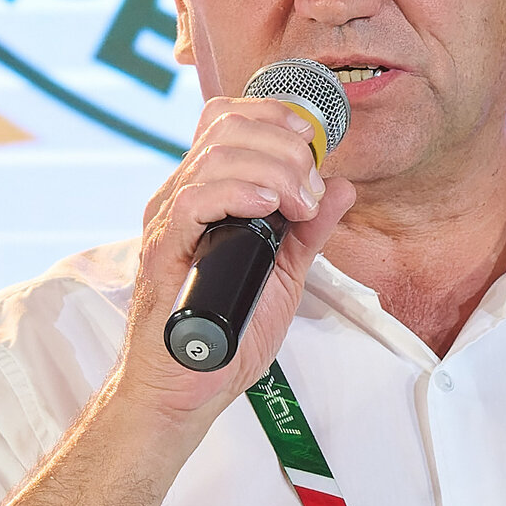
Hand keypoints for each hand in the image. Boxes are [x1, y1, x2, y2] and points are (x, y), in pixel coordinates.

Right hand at [108, 96, 357, 433]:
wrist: (186, 390)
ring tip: (300, 203)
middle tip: (311, 190)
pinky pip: (193, 199)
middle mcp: (180, 196)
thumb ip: (309, 230)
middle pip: (227, 127)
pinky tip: (269, 207)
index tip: (313, 141)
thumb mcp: (282, 272)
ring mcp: (168, 221)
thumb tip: (342, 188)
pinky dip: (238, 192)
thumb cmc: (225, 334)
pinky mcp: (163, 250)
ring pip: (215, 155)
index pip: (227, 120)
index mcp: (205, 193)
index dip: (274, 115)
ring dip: (273, 169)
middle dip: (285, 146)